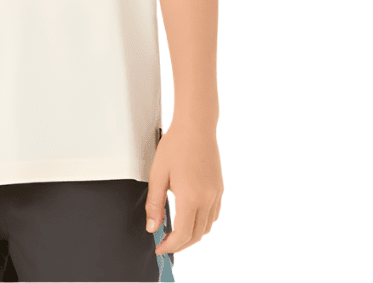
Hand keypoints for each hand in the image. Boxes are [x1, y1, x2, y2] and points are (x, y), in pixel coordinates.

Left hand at [145, 121, 223, 255]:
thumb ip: (154, 203)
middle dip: (181, 245)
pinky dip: (203, 223)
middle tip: (165, 243)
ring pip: (207, 227)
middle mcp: (207, 199)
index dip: (170, 246)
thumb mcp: (158, 174)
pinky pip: (214, 215)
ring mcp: (216, 194)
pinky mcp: (219, 188)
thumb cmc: (176, 144)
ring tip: (177, 232)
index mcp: (191, 197)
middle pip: (197, 236)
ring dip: (193, 235)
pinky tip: (191, 217)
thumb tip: (153, 227)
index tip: (160, 248)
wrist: (196, 126)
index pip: (183, 234)